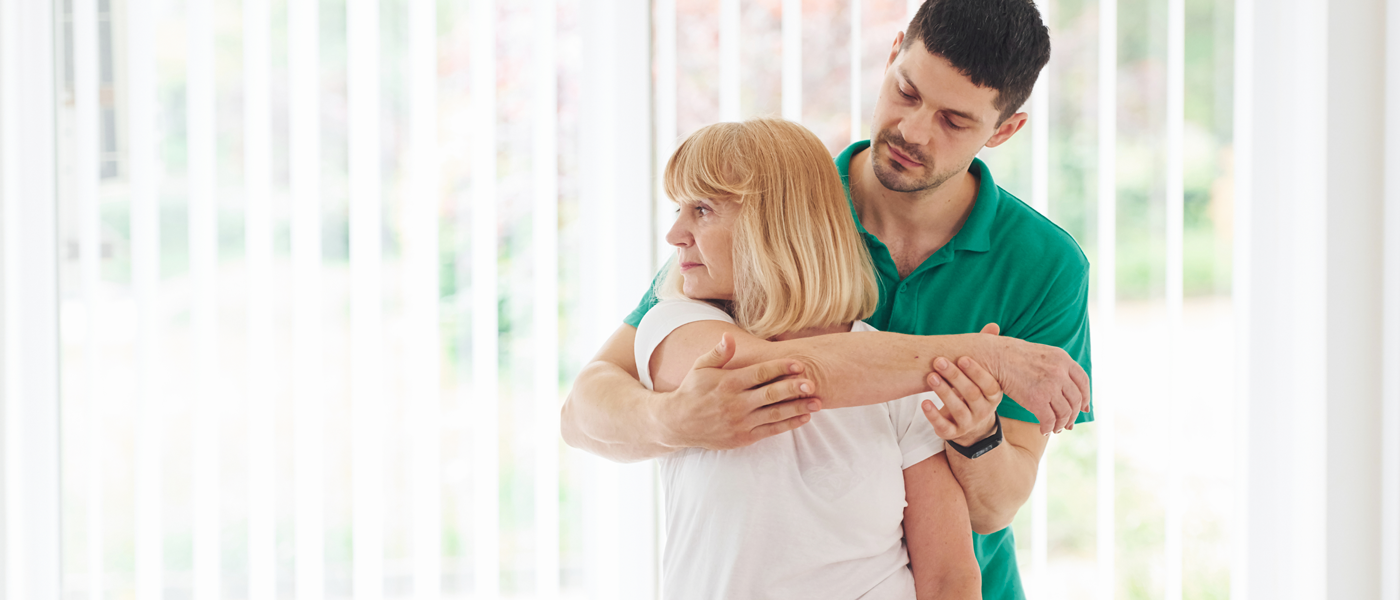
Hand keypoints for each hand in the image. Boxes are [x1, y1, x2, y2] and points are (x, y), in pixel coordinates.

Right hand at [653, 333, 822, 449]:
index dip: (780, 368)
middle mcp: (735, 403)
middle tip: (813, 383)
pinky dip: (788, 424)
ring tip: (818, 402)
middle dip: (793, 388)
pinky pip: (770, 430)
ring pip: (774, 414)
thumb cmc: (691, 391)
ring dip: (798, 408)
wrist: (677, 423)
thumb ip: (718, 353)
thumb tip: (729, 337)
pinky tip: (804, 417)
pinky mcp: (743, 437)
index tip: (799, 364)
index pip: (759, 373)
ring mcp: (740, 422)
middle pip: (770, 394)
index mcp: (727, 382)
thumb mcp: (700, 368)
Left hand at [921, 351, 1003, 447]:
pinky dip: (933, 415)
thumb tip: (993, 326)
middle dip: (955, 377)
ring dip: (943, 392)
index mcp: (993, 395)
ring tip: (930, 376)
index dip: (976, 372)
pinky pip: (944, 427)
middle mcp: (984, 411)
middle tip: (939, 361)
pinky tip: (924, 403)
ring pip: (958, 410)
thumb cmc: (973, 390)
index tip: (962, 358)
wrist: (970, 424)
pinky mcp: (953, 433)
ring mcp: (969, 423)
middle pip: (971, 395)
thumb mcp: (981, 375)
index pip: (989, 385)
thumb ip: (984, 352)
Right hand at [983, 323, 1090, 434]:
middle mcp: (1060, 372)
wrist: (993, 357)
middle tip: (1068, 424)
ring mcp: (1049, 385)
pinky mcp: (1036, 399)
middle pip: (1076, 400)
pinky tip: (1044, 430)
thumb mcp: (1041, 353)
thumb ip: (1056, 366)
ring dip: (1061, 424)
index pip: (1083, 382)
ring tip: (1055, 429)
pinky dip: (1048, 428)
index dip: (1086, 397)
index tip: (1084, 408)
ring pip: (1065, 412)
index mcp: (1062, 358)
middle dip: (1073, 415)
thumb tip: (1066, 384)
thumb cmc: (1011, 355)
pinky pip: (1049, 419)